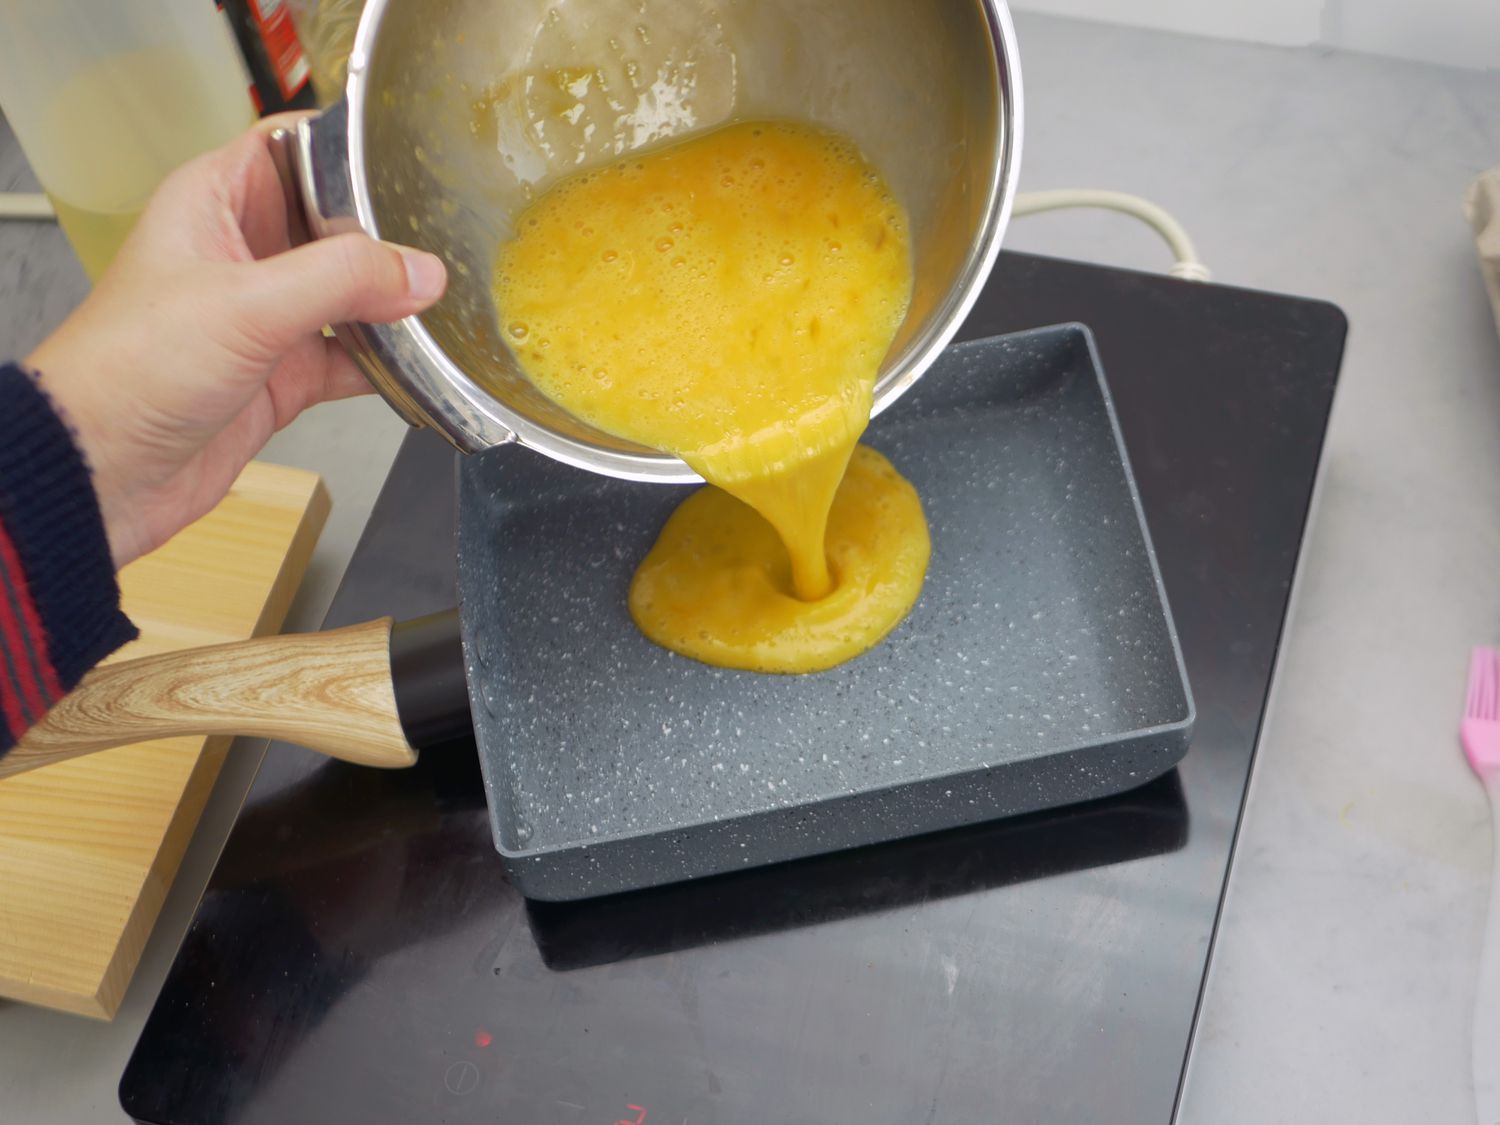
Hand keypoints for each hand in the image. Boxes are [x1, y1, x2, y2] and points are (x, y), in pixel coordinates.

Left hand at [27, 114, 447, 567]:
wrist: (106, 470)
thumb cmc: (131, 370)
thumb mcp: (246, 305)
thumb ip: (341, 280)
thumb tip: (419, 272)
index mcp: (215, 203)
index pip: (291, 147)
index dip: (346, 150)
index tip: (406, 165)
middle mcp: (244, 253)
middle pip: (335, 224)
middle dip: (386, 236)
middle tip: (442, 241)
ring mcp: (267, 316)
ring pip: (351, 295)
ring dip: (393, 305)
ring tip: (444, 306)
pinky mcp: (284, 374)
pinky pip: (353, 358)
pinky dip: (388, 364)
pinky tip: (421, 365)